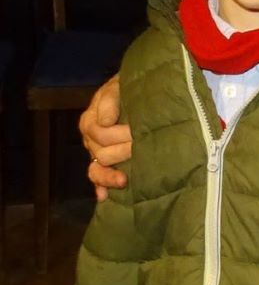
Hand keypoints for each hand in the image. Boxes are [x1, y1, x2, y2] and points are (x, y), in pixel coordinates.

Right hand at [79, 74, 132, 201]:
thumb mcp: (119, 87)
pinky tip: (104, 197)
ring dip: (110, 176)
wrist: (139, 93)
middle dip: (121, 152)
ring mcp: (97, 153)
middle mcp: (91, 139)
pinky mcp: (106, 163)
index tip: (136, 132)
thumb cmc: (128, 90)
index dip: (118, 134)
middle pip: (101, 153)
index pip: (100, 133)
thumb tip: (105, 121)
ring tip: (124, 180)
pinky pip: (97, 179)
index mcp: (91, 120)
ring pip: (96, 170)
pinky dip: (101, 187)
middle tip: (140, 148)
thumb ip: (110, 100)